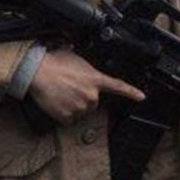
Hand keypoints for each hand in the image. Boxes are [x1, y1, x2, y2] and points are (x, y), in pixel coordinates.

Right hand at [28, 49, 143, 124]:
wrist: (37, 72)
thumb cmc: (54, 62)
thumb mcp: (77, 60)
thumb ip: (87, 69)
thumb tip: (86, 73)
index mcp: (95, 79)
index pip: (118, 86)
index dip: (131, 92)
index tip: (141, 97)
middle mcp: (91, 95)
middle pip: (92, 102)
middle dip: (83, 98)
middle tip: (69, 88)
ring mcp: (80, 107)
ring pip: (80, 112)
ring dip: (72, 106)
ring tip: (61, 93)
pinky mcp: (68, 116)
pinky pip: (68, 119)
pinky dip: (62, 113)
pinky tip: (57, 102)